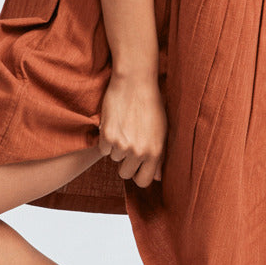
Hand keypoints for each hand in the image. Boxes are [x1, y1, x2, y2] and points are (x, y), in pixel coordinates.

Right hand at [97, 73, 167, 187]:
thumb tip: (157, 178)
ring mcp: (123, 145)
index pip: (144, 181)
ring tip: (124, 128)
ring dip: (116, 147)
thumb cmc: (151, 104)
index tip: (136, 168)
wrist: (135, 83)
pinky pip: (103, 149)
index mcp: (155, 152)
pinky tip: (115, 125)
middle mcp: (139, 152)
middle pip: (125, 174)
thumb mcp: (162, 131)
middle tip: (128, 145)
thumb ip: (159, 156)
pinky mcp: (107, 136)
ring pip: (114, 159)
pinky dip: (106, 140)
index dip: (138, 175)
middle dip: (125, 163)